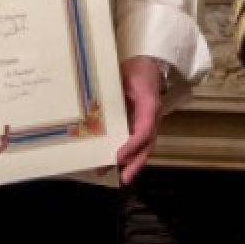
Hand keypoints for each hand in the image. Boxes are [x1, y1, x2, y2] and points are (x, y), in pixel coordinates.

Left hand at [115, 56, 163, 183]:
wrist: (151, 65)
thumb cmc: (137, 69)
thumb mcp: (125, 74)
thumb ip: (112, 89)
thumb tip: (92, 102)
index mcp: (149, 105)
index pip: (144, 130)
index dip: (132, 145)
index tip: (118, 156)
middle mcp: (152, 117)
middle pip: (148, 145)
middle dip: (136, 163)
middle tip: (124, 178)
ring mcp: (150, 122)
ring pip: (145, 146)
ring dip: (133, 163)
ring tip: (120, 177)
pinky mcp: (144, 123)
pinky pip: (139, 141)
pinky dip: (131, 154)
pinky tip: (118, 162)